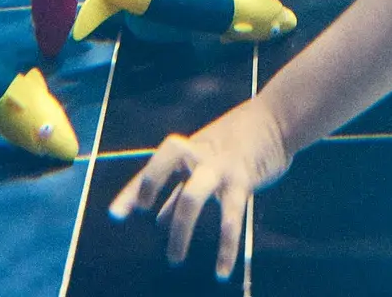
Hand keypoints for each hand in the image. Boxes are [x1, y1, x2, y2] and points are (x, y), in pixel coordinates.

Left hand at [107, 98, 292, 279]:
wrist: (277, 119)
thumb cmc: (238, 141)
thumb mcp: (204, 160)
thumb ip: (181, 188)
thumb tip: (158, 220)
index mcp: (188, 149)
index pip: (154, 166)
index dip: (133, 190)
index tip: (115, 215)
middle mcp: (199, 153)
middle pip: (169, 159)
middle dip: (151, 183)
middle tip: (142, 212)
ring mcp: (220, 166)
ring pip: (193, 194)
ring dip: (181, 228)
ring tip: (174, 259)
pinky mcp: (243, 179)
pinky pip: (231, 217)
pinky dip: (226, 247)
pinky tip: (222, 271)